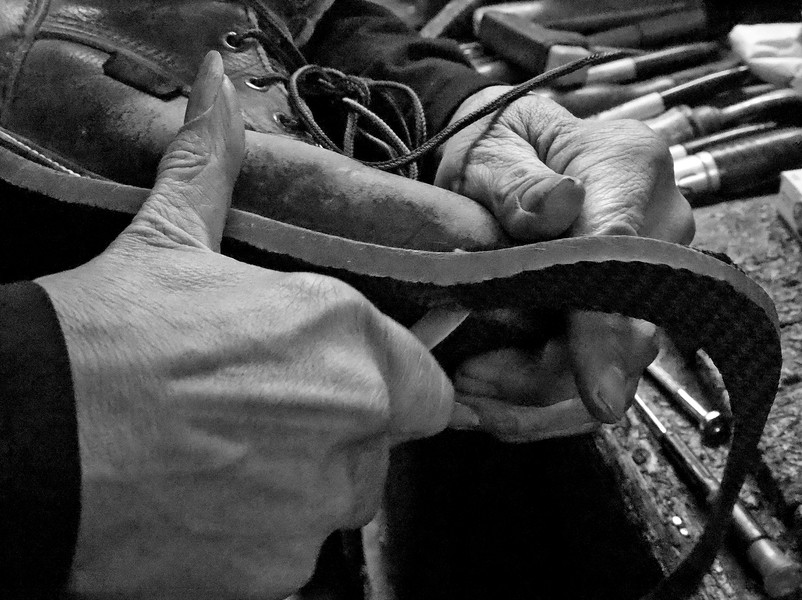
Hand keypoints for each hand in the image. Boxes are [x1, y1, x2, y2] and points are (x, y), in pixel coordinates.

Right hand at [37, 52, 452, 598]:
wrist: (27, 439)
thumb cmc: (104, 338)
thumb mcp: (166, 240)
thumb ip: (211, 165)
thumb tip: (211, 86)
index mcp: (344, 331)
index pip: (427, 381)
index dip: (388, 382)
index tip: (340, 380)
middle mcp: (352, 414)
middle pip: (386, 437)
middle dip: (343, 428)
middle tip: (266, 413)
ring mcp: (319, 499)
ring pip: (344, 495)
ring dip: (305, 480)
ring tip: (228, 455)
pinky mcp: (280, 568)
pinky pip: (298, 550)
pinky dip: (265, 533)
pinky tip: (206, 501)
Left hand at [436, 86, 693, 440]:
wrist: (504, 153)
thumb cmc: (495, 144)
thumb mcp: (490, 151)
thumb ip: (517, 182)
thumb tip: (559, 205)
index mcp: (629, 167)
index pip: (622, 256)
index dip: (605, 329)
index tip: (599, 395)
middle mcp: (657, 224)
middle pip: (625, 328)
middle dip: (547, 375)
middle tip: (470, 385)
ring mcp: (645, 269)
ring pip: (613, 363)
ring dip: (537, 394)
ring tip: (468, 391)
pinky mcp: (624, 301)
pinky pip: (598, 365)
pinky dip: (542, 393)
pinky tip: (492, 394)